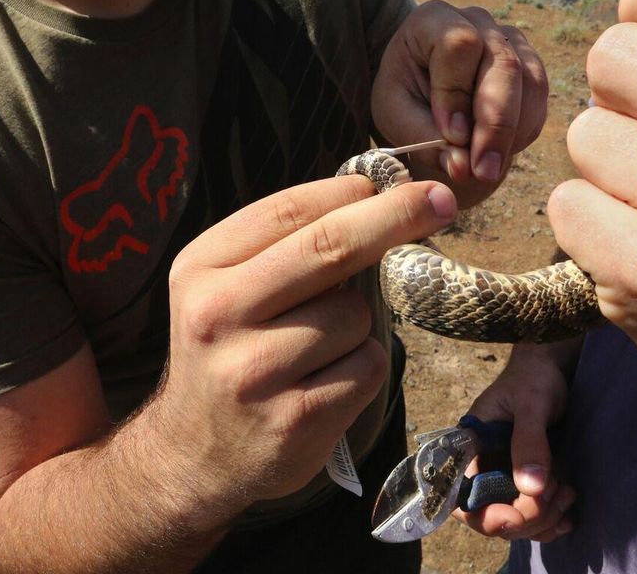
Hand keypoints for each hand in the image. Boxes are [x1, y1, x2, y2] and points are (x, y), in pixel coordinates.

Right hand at [160, 174, 457, 507]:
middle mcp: (218, 314)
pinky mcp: (294, 418)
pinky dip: (362, 366)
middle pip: (328, 248)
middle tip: (442, 199)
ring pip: (355, 314)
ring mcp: (255, 370)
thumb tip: (375, 196)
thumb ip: (285, 246)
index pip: (289, 210)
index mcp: (201, 268)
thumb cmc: (231, 352)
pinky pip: (367, 365)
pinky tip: (326, 383)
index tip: (404, 182)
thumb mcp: (228, 288)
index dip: (354, 191)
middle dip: (395, 216)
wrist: (194, 455)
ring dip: (358, 324)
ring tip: (317, 349)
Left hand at [372, 0, 548, 208]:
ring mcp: (509, 39)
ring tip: (488, 169)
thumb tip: (463, 166)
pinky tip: (499, 152)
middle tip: (482, 170)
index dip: (457, 92)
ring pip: (529, 82)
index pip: (458, 45)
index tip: (451, 135)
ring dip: (513, 132)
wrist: (425, 97)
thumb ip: (425, 139)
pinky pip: (540, 97)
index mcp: (432, 20)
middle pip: (503, 63)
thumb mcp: (397, 118)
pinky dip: (523, 131)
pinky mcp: (530, 63)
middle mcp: (476, 20)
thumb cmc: (405, 100)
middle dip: (495, 124)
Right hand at [453, 345, 574, 542]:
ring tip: (569, 492)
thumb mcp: (532, 404)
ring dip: (543, 519)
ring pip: (514, 521)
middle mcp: (481, 468)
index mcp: (469, 449)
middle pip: (490, 516)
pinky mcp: (524, 483)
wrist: (549, 373)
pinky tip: (569, 514)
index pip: (460, 497)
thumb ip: (530, 441)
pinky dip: (550, 523)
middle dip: (526, 516)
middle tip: (559, 492)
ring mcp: (503, 478)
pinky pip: (531, 518)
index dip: (483, 515)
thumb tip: (531, 488)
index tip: (516, 514)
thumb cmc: (533, 379)